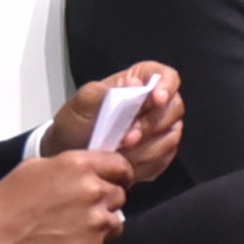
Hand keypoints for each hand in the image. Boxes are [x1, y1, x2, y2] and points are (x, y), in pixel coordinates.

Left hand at [44, 64, 183, 179]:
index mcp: (139, 81)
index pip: (166, 76)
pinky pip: (165, 158)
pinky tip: (125, 167)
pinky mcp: (160, 152)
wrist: (71, 154)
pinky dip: (145, 164)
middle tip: (125, 140)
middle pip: (173, 108)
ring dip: (146, 150)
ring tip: (119, 156)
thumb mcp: (79, 106)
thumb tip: (130, 86)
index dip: (167, 85)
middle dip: (150, 126)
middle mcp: (156, 103)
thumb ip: (100, 92)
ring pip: (171, 137)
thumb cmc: (76, 124)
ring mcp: (161, 128)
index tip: (156, 100)